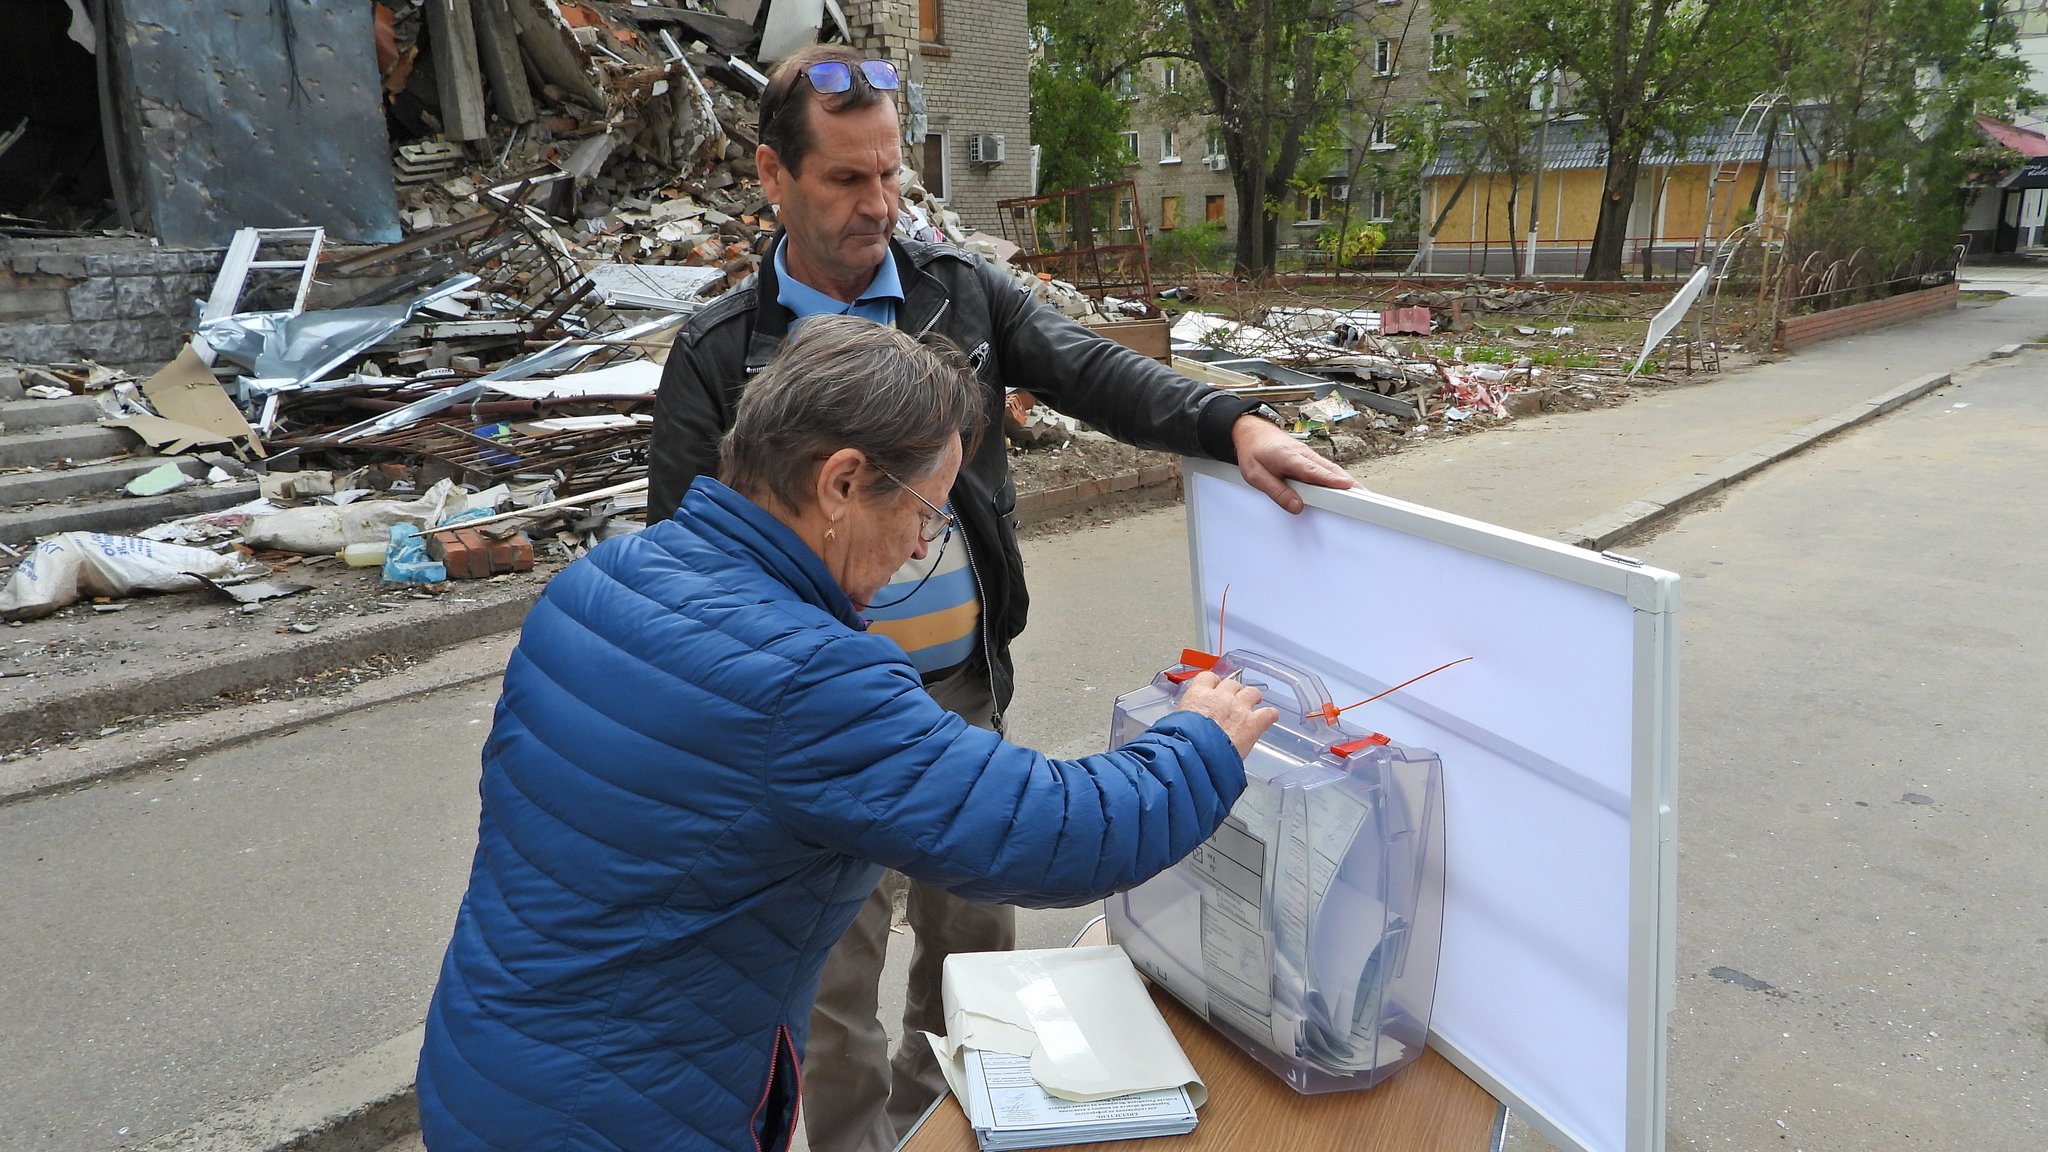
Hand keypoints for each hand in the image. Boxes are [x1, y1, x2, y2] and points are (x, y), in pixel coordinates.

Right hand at [1175, 670, 1279, 759]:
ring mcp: (1238, 708)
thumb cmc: (1180, 742)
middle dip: (1233, 690)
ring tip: (1254, 702)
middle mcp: (1220, 697)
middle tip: (1234, 699)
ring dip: (1252, 697)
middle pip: (1232, 683)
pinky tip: (1270, 717)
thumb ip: (1183, 718)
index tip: (1214, 687)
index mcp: (1198, 694)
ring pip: (1251, 692)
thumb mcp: (1173, 724)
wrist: (1193, 753)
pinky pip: (1268, 713)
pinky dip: (1270, 715)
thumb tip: (1178, 725)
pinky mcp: (1252, 723)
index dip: (1213, 682)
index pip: (1208, 677)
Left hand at [1231, 414, 1355, 513]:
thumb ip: (1276, 492)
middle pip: (1330, 470)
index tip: (1347, 486)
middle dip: (1349, 483)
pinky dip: (1339, 478)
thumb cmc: (1253, 452)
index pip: (1313, 471)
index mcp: (1288, 458)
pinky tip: (1348, 489)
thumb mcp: (1256, 476)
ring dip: (1347, 481)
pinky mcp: (1310, 459)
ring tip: (1363, 496)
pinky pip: (1327, 469)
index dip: (1330, 479)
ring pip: (1331, 469)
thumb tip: (1296, 507)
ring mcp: (1309, 456)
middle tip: (1365, 497)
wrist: (1252, 431)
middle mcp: (1303, 455)